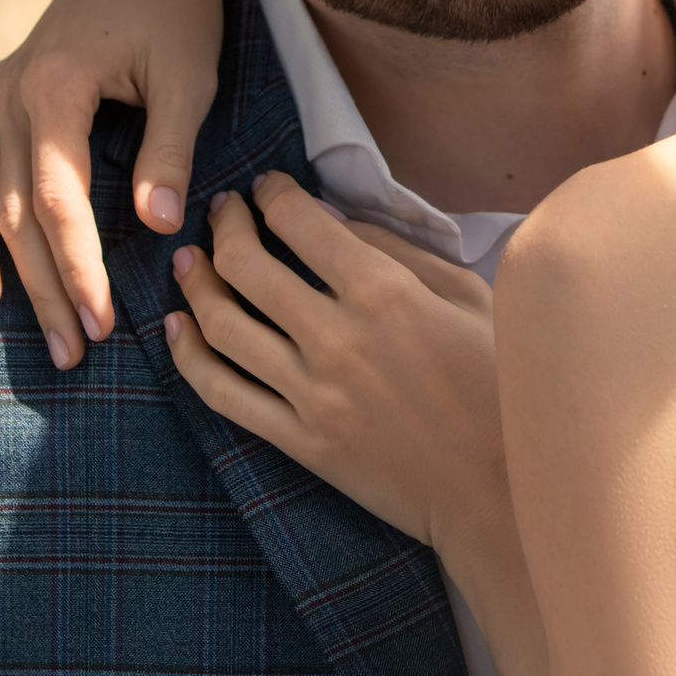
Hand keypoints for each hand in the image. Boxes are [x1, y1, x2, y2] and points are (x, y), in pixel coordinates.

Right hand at [0, 0, 247, 367]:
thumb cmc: (178, 7)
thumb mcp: (190, 76)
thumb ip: (168, 151)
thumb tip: (157, 231)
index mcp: (56, 89)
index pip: (54, 201)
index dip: (75, 266)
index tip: (102, 322)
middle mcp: (11, 90)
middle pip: (9, 209)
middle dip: (40, 284)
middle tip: (72, 351)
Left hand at [165, 171, 503, 550]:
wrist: (498, 487)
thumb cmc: (498, 381)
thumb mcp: (467, 295)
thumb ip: (398, 250)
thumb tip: (332, 218)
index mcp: (385, 292)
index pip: (299, 222)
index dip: (271, 194)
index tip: (265, 188)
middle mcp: (337, 338)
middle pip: (246, 264)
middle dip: (225, 225)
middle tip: (221, 211)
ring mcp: (313, 395)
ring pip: (223, 325)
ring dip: (195, 283)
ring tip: (187, 261)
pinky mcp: (301, 442)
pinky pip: (224, 394)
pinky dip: (189, 356)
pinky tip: (178, 328)